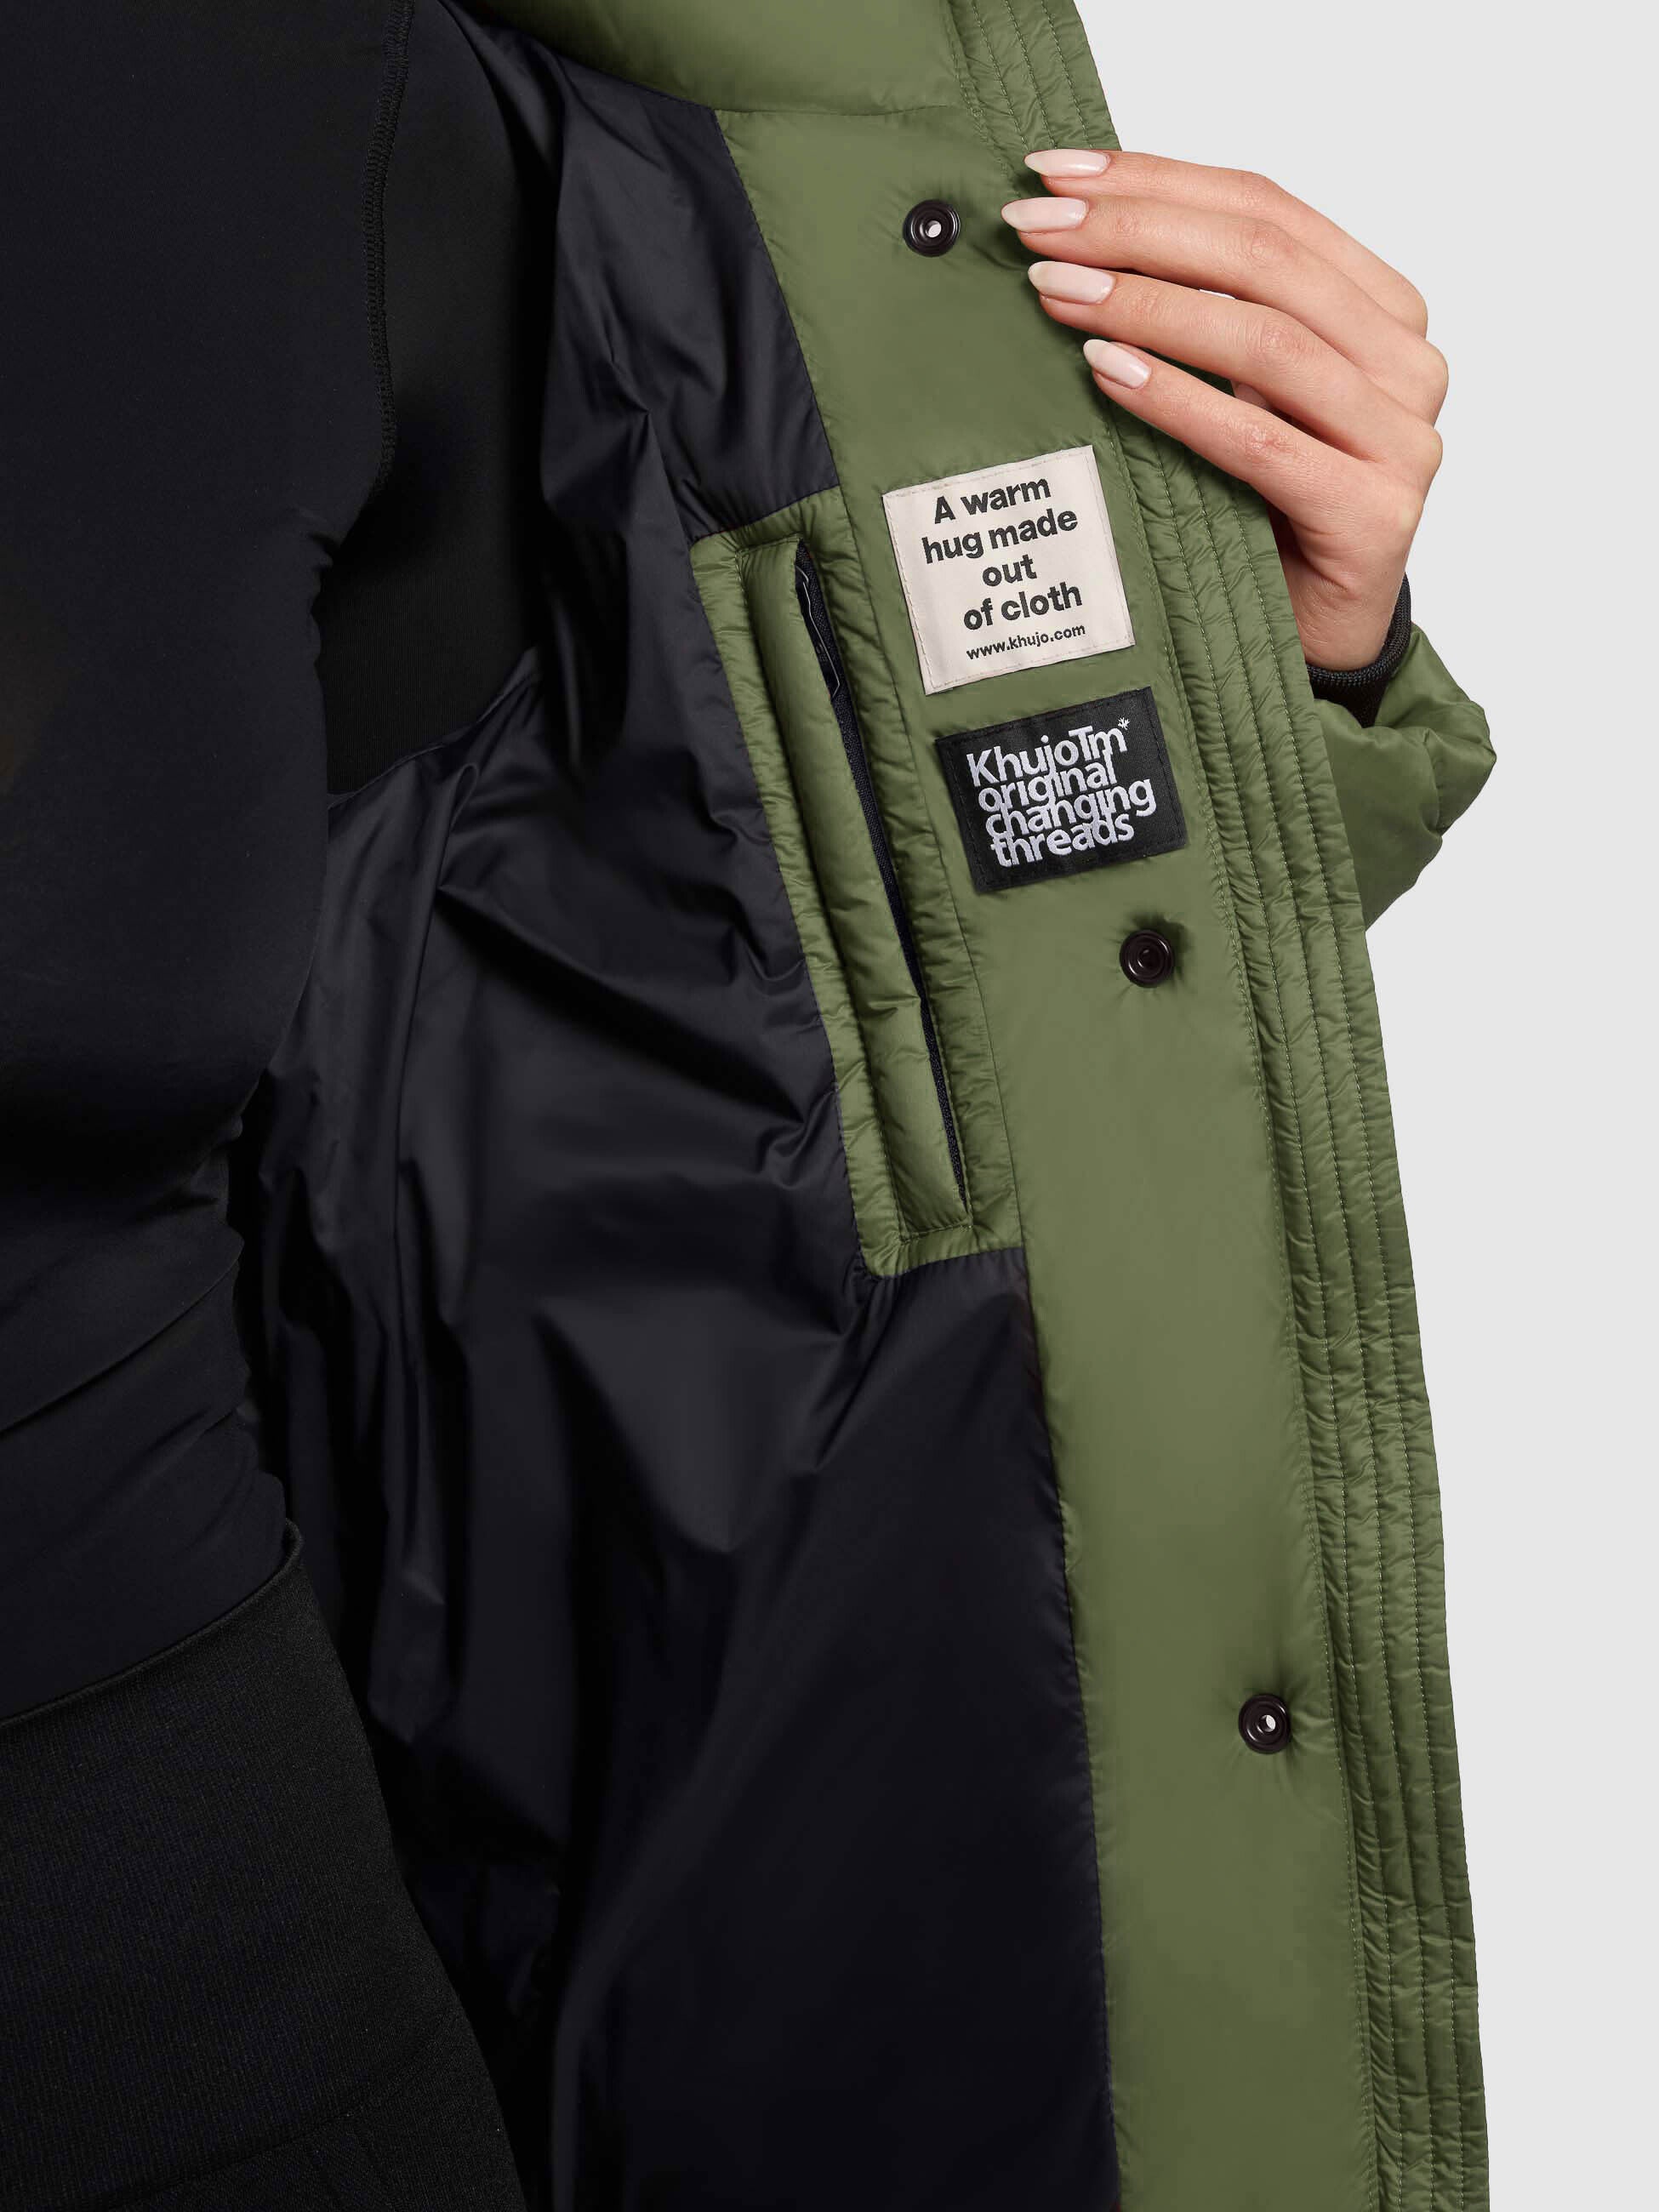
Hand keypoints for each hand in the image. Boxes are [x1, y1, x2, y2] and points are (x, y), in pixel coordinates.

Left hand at [1000, 150, 1446, 669]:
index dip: (1158, 179)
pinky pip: (1261, 442)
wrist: (1308, 646)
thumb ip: (1199, 318)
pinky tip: (1107, 372)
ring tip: (1056, 294)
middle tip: (1038, 231)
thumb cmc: (1259, 517)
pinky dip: (1179, 402)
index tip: (1055, 172)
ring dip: (1147, 307)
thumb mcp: (1231, 395)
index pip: (1267, 210)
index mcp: (1380, 310)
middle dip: (1137, 232)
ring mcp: (1400, 440)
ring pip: (1265, 341)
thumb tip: (1077, 238)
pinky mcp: (1373, 516)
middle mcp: (1406, 362)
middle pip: (1264, 261)